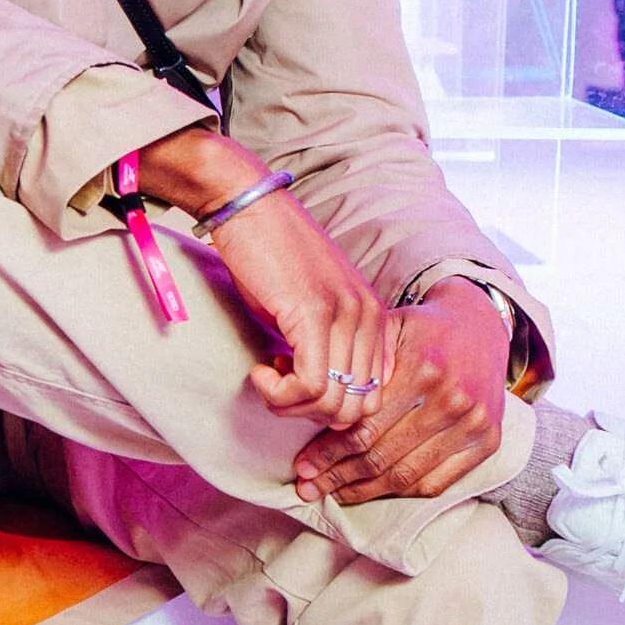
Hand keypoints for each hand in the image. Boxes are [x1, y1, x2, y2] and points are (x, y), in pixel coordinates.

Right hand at [133, 125, 392, 431]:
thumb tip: (323, 397)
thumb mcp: (312, 308)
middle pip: (356, 410)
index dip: (328, 408)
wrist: (249, 208)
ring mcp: (345, 315)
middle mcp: (369, 318)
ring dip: (291, 406)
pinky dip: (279, 394)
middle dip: (311, 415)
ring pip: (332, 403)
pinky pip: (310, 385)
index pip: (373, 399)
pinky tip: (259, 371)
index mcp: (375, 319)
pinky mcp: (314, 314)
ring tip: (267, 378)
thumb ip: (330, 347)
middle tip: (278, 388)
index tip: (295, 386)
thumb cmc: (272, 258)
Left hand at [292, 283, 509, 504]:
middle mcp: (452, 400)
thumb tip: (316, 402)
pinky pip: (436, 483)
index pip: (365, 427)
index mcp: (423, 369)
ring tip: (334, 494)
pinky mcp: (488, 441)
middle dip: (338, 476)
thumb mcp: (388, 328)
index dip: (328, 452)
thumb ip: (358, 363)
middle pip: (382, 456)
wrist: (482, 326)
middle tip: (308, 487)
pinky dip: (400, 492)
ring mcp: (473, 424)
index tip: (302, 466)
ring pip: (406, 475)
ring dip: (364, 491)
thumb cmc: (423, 330)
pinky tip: (372, 491)